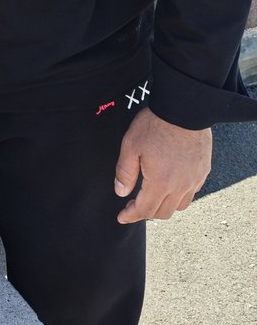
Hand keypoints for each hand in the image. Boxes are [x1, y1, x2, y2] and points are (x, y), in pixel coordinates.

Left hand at [114, 107, 211, 223]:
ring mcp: (194, 179)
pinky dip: (179, 196)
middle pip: (163, 213)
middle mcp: (180, 186)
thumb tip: (121, 192)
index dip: (131, 216)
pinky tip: (170, 185)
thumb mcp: (131, 145)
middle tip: (134, 205)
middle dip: (146, 213)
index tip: (122, 216)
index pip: (145, 210)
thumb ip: (125, 172)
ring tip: (152, 197)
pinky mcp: (203, 171)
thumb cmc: (156, 124)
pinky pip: (191, 193)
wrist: (184, 108)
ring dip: (164, 206)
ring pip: (179, 206)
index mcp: (161, 182)